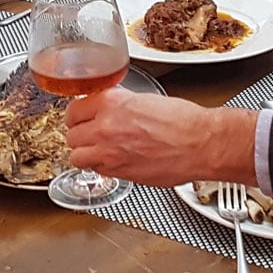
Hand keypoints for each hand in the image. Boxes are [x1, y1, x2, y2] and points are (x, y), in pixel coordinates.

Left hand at [64, 88, 258, 186]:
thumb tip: (106, 109)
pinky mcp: (118, 172)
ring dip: (86, 154)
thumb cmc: (183, 121)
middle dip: (81, 135)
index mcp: (110, 103)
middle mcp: (104, 127)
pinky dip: (101, 168)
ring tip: (98, 151)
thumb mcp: (144, 99)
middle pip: (71, 135)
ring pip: (77, 157)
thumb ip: (118, 105)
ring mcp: (109, 152)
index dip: (79, 116)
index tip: (83, 118)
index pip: (73, 110)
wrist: (200, 144)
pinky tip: (114, 161)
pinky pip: (96, 171)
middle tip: (92, 135)